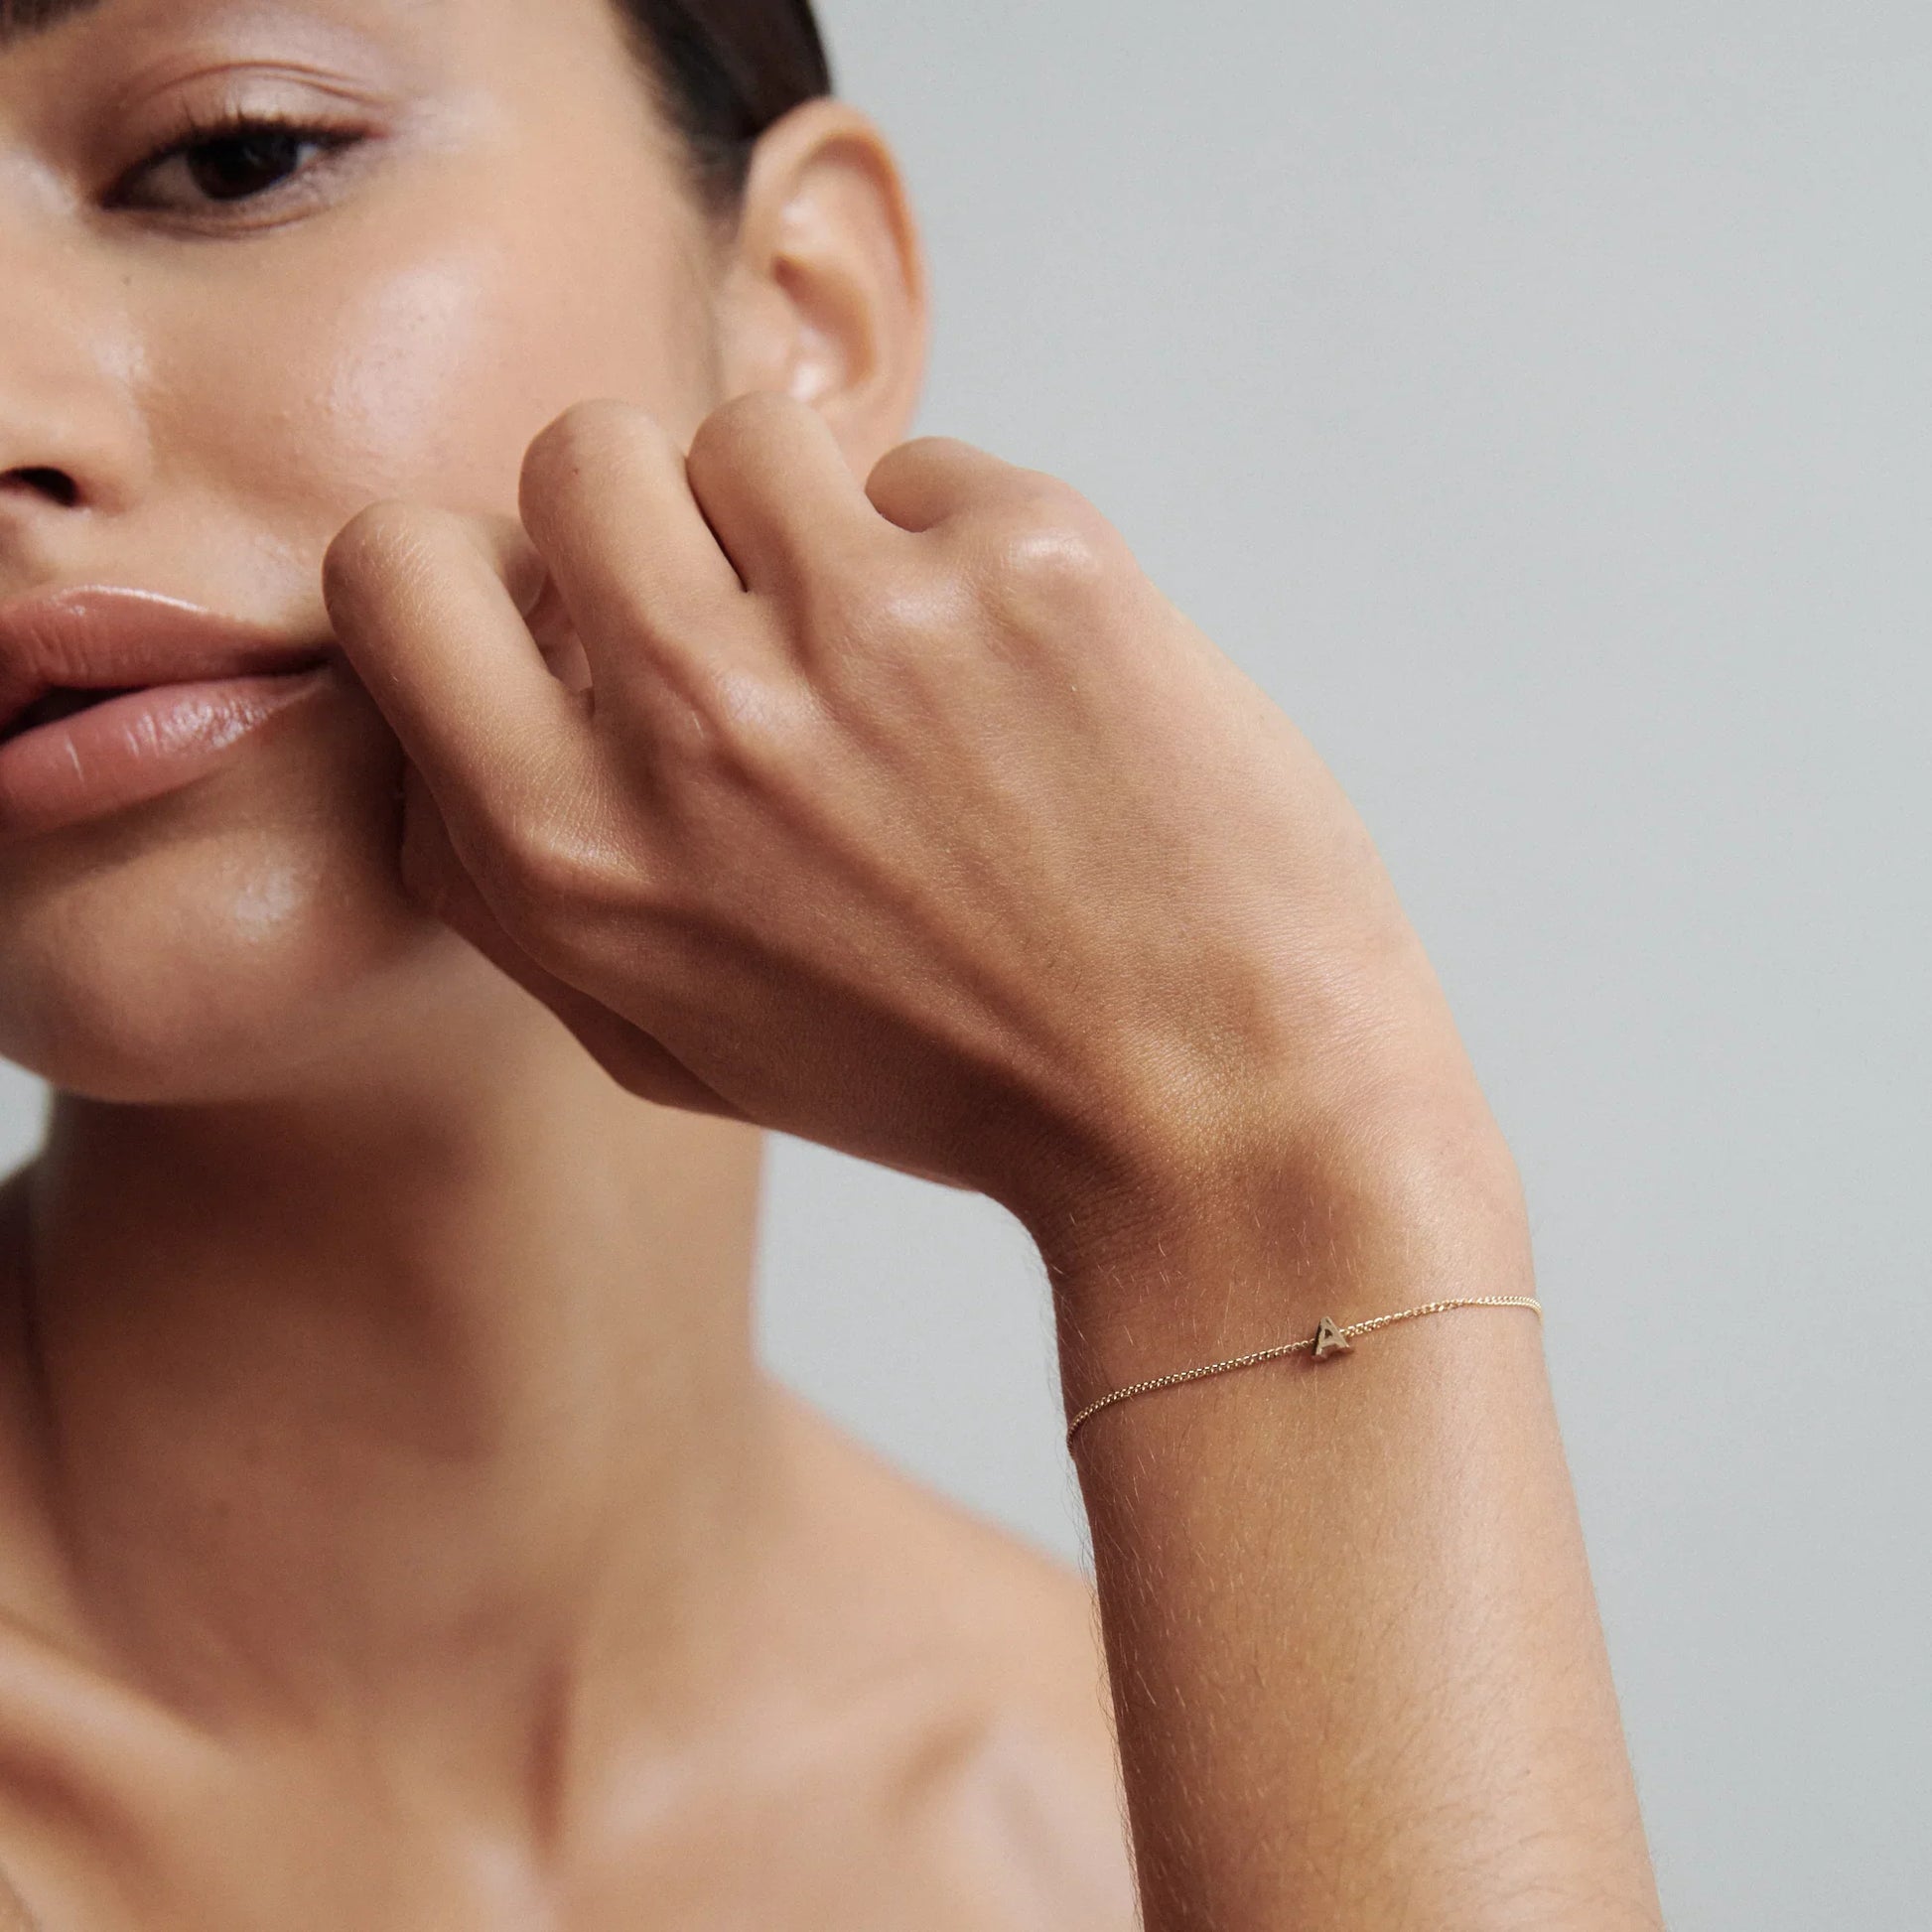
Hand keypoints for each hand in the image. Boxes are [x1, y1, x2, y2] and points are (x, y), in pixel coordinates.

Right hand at [322, 394, 1459, 1253]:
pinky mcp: (1029, 567)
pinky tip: (1024, 678)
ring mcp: (865, 627)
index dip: (487, 567)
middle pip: (578, 454)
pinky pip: (928, 469)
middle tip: (753, 618)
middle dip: (654, 518)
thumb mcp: (677, 1043)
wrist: (1212, 1111)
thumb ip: (523, 887)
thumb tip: (452, 713)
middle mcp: (695, 723)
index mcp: (574, 854)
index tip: (576, 613)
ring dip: (812, 523)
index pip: (396, 569)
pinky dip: (963, 549)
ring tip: (903, 655)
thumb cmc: (948, 1083)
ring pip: (753, 432)